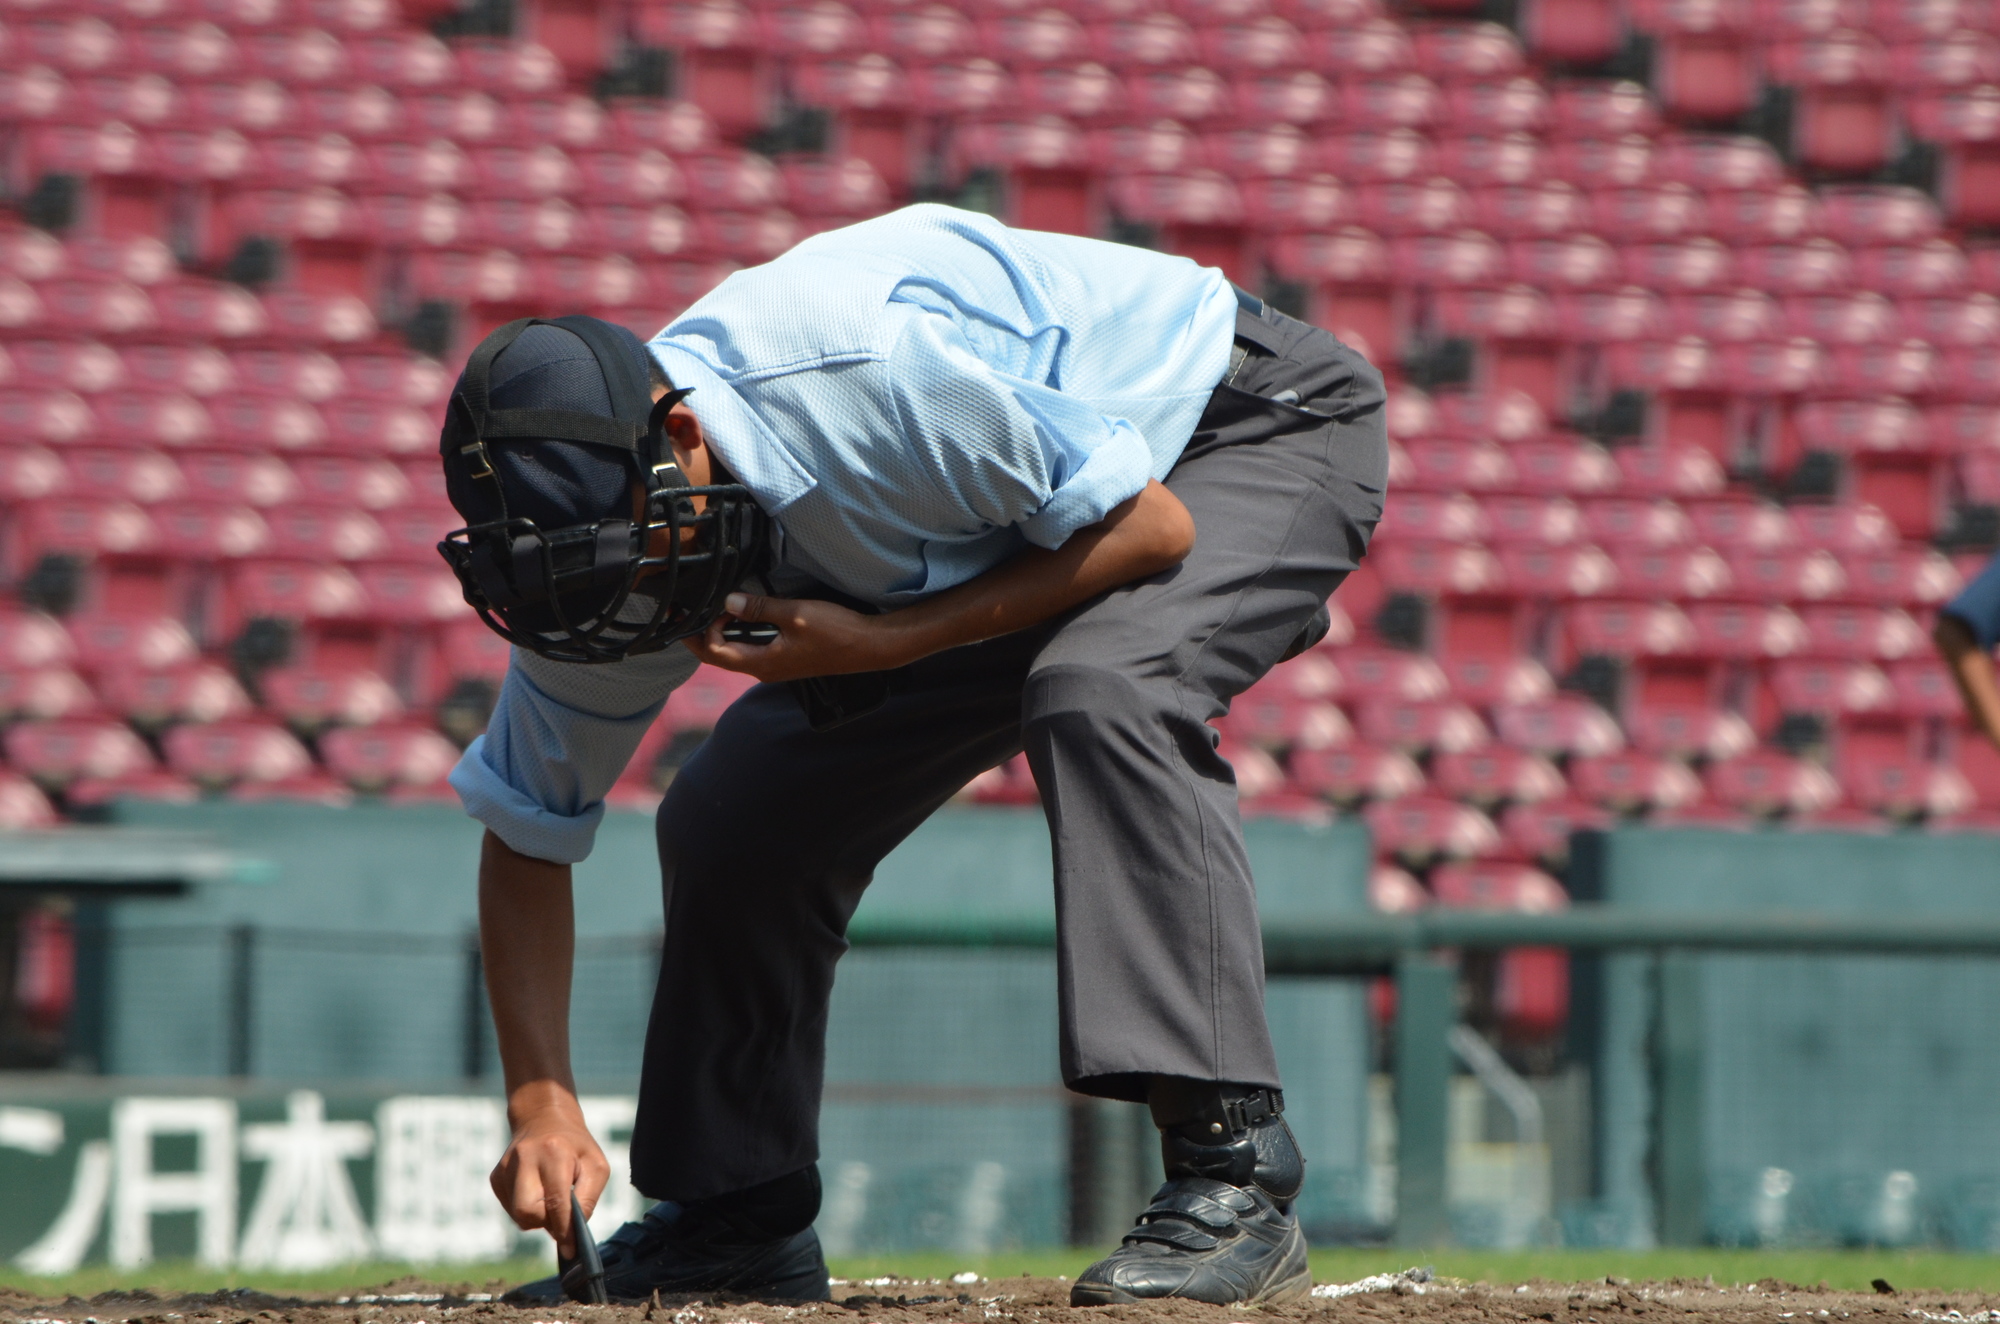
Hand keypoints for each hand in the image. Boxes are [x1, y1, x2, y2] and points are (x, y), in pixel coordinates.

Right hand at [490, 1084, 608, 1258]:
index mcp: (553, 1152)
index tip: (571, 1249)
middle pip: (527, 1212)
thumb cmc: (576, 1146)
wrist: (544, 1118)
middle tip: (560, 1215)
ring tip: (550, 1196)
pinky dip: (527, 1208)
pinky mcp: (496, 1176)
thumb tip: (571, 1232)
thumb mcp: (596, 1165)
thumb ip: (587, 1198)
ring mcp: (505, 1167)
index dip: (564, 1229)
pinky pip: (510, 1208)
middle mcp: (524, 1158)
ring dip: (537, 1216)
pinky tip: (536, 1190)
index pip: (556, 1201)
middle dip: (545, 1222)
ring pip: (517, 1215)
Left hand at [685, 592, 907, 680]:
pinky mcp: (786, 658)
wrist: (871, 647)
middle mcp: (765, 670)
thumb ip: (760, 609)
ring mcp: (775, 666)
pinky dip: (739, 633)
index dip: (701, 631)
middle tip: (691, 611)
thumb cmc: (838, 632)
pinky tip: (743, 616)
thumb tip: (728, 602)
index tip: (707, 606)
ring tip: (713, 609)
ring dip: (720, 633)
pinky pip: (751, 648)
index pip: (714, 653)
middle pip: (719, 657)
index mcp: (762, 664)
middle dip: (701, 635)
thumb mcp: (796, 614)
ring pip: (735, 652)